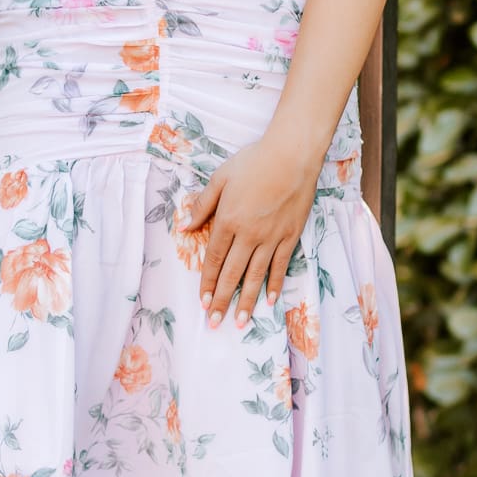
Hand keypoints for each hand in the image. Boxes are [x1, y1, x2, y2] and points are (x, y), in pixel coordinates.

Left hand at [183, 134, 319, 326]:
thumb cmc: (254, 161)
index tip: (203, 301)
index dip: (207, 282)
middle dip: (222, 300)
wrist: (292, 155)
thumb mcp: (221, 178)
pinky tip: (269, 300)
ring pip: (256, 275)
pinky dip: (274, 284)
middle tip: (215, 322)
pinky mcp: (290, 236)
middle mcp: (248, 234)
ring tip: (241, 321)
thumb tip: (184, 226)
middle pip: (232, 274)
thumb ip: (202, 205)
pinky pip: (280, 265)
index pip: (214, 259)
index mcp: (228, 220)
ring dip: (247, 301)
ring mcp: (271, 237)